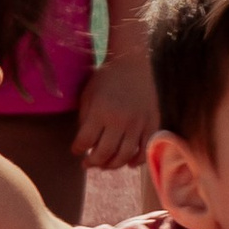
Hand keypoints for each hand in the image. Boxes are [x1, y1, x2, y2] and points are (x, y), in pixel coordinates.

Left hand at [73, 48, 157, 170]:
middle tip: (88, 163)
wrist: (132, 63)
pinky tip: (128, 162)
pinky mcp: (152, 123)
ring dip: (112, 165)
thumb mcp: (88, 95)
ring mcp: (138, 122)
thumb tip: (85, 145)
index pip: (85, 141)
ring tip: (105, 164)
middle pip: (104, 153)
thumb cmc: (106, 79)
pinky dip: (137, 161)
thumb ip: (85, 120)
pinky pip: (145, 150)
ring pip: (125, 156)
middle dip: (93, 162)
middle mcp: (120, 119)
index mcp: (101, 111)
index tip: (76, 151)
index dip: (77, 150)